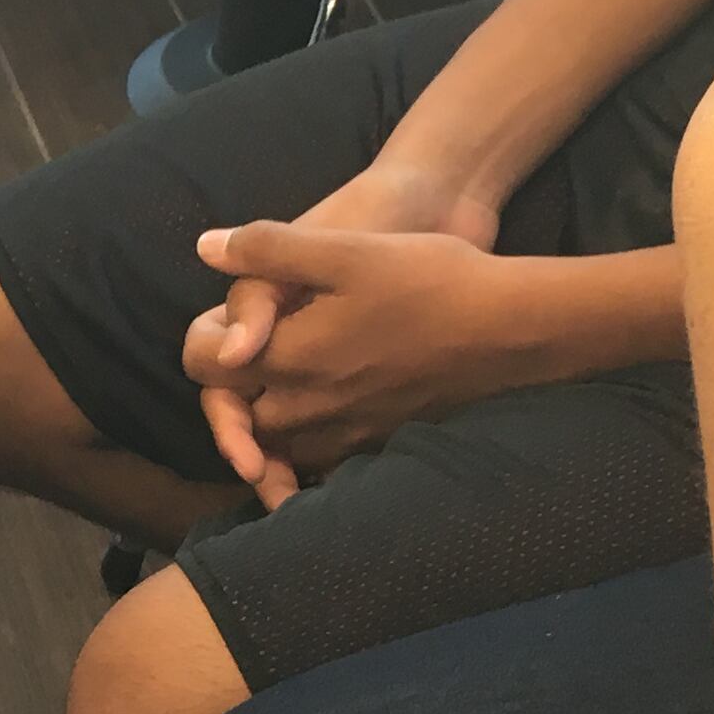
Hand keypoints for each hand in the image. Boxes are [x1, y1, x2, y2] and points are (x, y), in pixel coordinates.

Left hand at [181, 166, 502, 506]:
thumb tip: (206, 247)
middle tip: (246, 358)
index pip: (204, 367)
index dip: (204, 342)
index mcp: (289, 359)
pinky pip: (320, 466)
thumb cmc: (429, 281)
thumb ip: (267, 249)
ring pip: (276, 446)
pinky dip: (306, 455)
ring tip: (277, 389)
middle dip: (231, 391)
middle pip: (235, 417)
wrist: (509, 330)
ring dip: (265, 427)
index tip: (225, 324)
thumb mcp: (345, 249)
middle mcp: (308, 411)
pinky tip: (321, 421)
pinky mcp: (377, 446)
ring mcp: (345, 436)